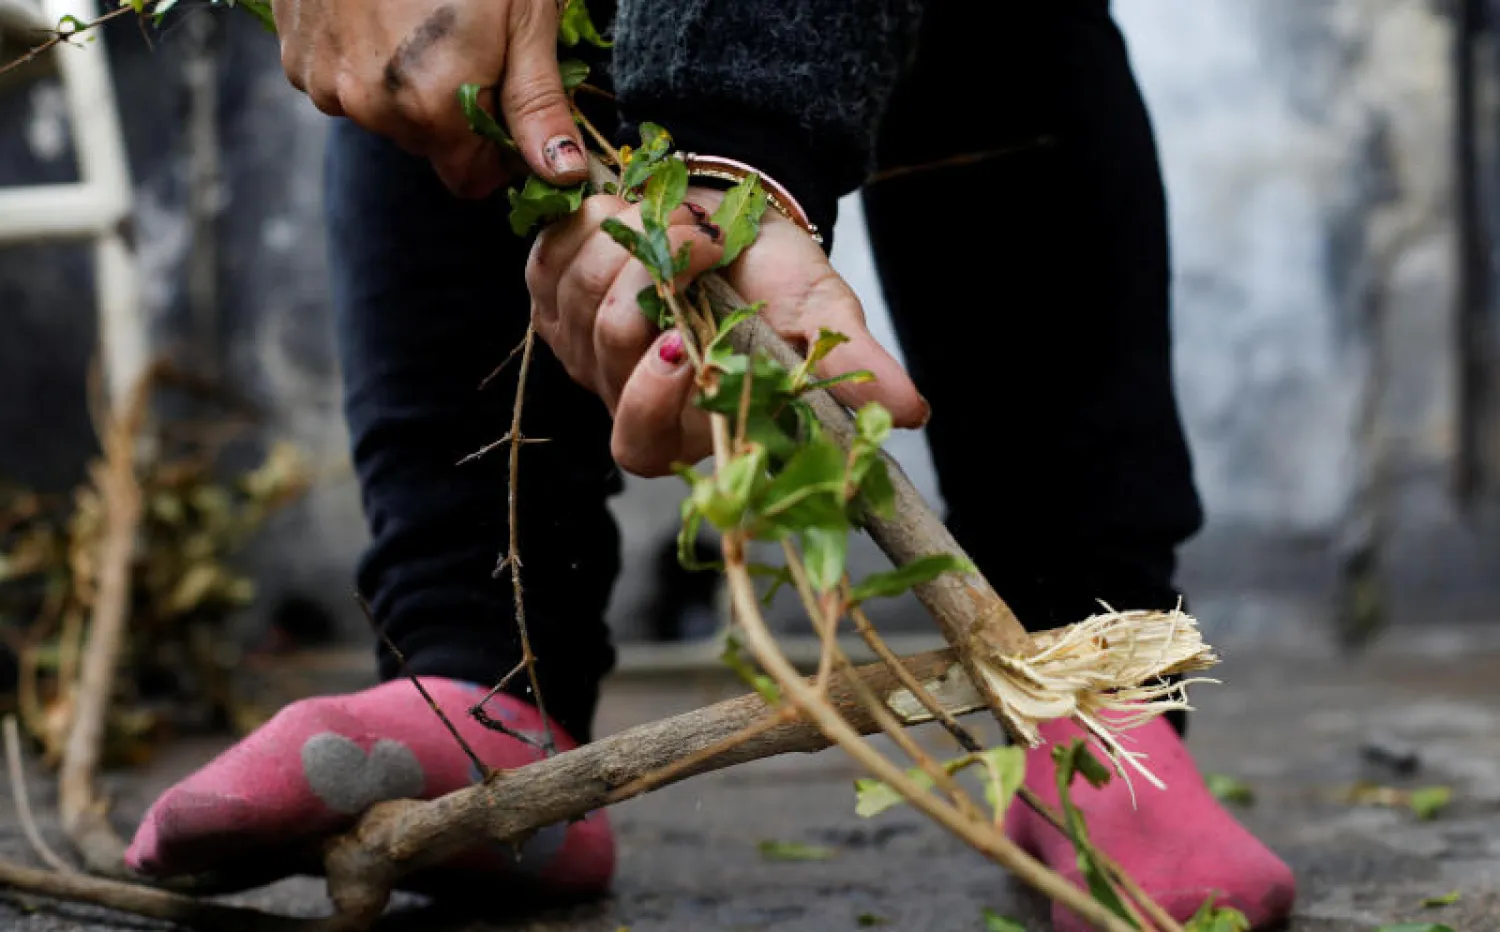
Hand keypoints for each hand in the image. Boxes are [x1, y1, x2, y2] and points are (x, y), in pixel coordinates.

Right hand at [272, 0, 584, 195]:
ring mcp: (324, 82)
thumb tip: (564, 175)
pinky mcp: (294, 53)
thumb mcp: (522, 19)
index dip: (499, 152)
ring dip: (408, 83)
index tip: (511, 105)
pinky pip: (341, 79)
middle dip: (456, 110)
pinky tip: (378, 8)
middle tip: (472, 41)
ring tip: (422, 15)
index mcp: (433, 110)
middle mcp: (372, 108)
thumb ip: (537, 106)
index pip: (471, 181)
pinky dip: (365, 57)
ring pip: (384, 112)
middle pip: (430, 145)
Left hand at [528, 188, 928, 476]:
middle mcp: (623, 396)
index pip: (638, 445)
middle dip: (657, 276)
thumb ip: (854, 365)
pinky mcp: (551, 298)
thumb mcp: (822, 316)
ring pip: (577, 296)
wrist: (735, 208)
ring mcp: (581, 349)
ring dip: (634, 242)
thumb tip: (911, 414)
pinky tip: (631, 221)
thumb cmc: (779, 276)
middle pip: (606, 348)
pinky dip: (594, 225)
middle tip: (707, 240)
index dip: (649, 399)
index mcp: (687, 423)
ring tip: (683, 228)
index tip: (682, 343)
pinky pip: (550, 260)